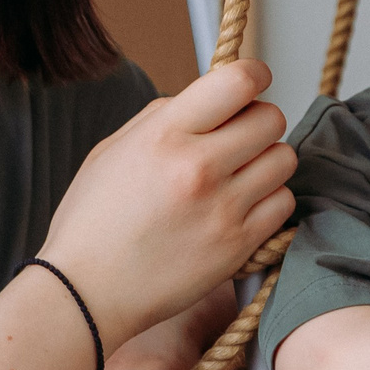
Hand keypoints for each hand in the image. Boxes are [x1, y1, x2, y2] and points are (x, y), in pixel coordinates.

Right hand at [37, 61, 295, 346]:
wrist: (85, 294)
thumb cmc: (92, 222)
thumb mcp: (113, 150)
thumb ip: (165, 117)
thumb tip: (210, 100)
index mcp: (164, 134)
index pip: (238, 81)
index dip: (253, 75)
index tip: (250, 84)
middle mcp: (199, 167)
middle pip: (272, 118)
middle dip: (258, 122)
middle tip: (238, 139)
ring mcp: (223, 208)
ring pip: (284, 159)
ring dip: (266, 163)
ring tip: (238, 177)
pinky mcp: (239, 245)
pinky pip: (283, 204)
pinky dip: (268, 202)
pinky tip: (240, 208)